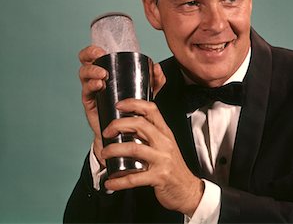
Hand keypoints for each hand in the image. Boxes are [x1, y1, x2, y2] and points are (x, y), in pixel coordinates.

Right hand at [78, 46, 165, 167]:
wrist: (126, 133)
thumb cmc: (133, 109)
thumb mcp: (146, 93)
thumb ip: (154, 81)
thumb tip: (157, 68)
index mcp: (108, 72)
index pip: (96, 56)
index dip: (95, 49)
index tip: (102, 49)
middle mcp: (97, 78)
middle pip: (85, 61)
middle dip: (89, 55)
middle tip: (98, 55)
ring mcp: (92, 90)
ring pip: (84, 74)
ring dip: (92, 70)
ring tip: (103, 74)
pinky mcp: (90, 103)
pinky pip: (86, 91)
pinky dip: (92, 85)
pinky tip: (99, 85)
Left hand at [101, 99, 203, 216]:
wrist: (188, 189)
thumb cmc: (173, 167)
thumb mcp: (165, 145)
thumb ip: (150, 135)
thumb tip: (127, 127)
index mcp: (165, 133)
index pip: (151, 110)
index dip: (133, 104)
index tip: (119, 105)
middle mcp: (164, 143)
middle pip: (140, 125)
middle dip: (118, 125)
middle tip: (106, 132)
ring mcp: (162, 159)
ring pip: (134, 148)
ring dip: (113, 150)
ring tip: (104, 154)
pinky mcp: (159, 177)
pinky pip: (134, 178)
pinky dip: (118, 181)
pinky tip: (110, 183)